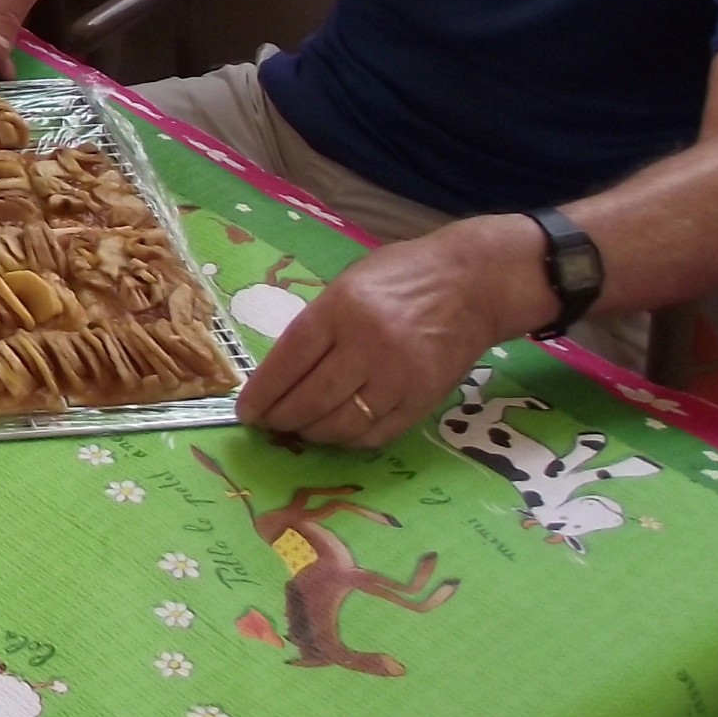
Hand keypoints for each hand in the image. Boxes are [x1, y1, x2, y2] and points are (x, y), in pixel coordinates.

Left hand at [234, 215, 544, 446]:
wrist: (472, 284)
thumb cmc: (400, 277)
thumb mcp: (347, 284)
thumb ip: (316, 326)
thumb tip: (278, 375)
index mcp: (341, 309)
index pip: (288, 361)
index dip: (261, 393)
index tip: (245, 410)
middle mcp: (368, 345)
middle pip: (310, 400)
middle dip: (280, 419)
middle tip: (267, 424)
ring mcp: (398, 377)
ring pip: (340, 425)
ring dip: (311, 433)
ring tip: (298, 428)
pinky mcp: (422, 400)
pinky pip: (375, 434)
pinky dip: (348, 439)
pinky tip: (336, 431)